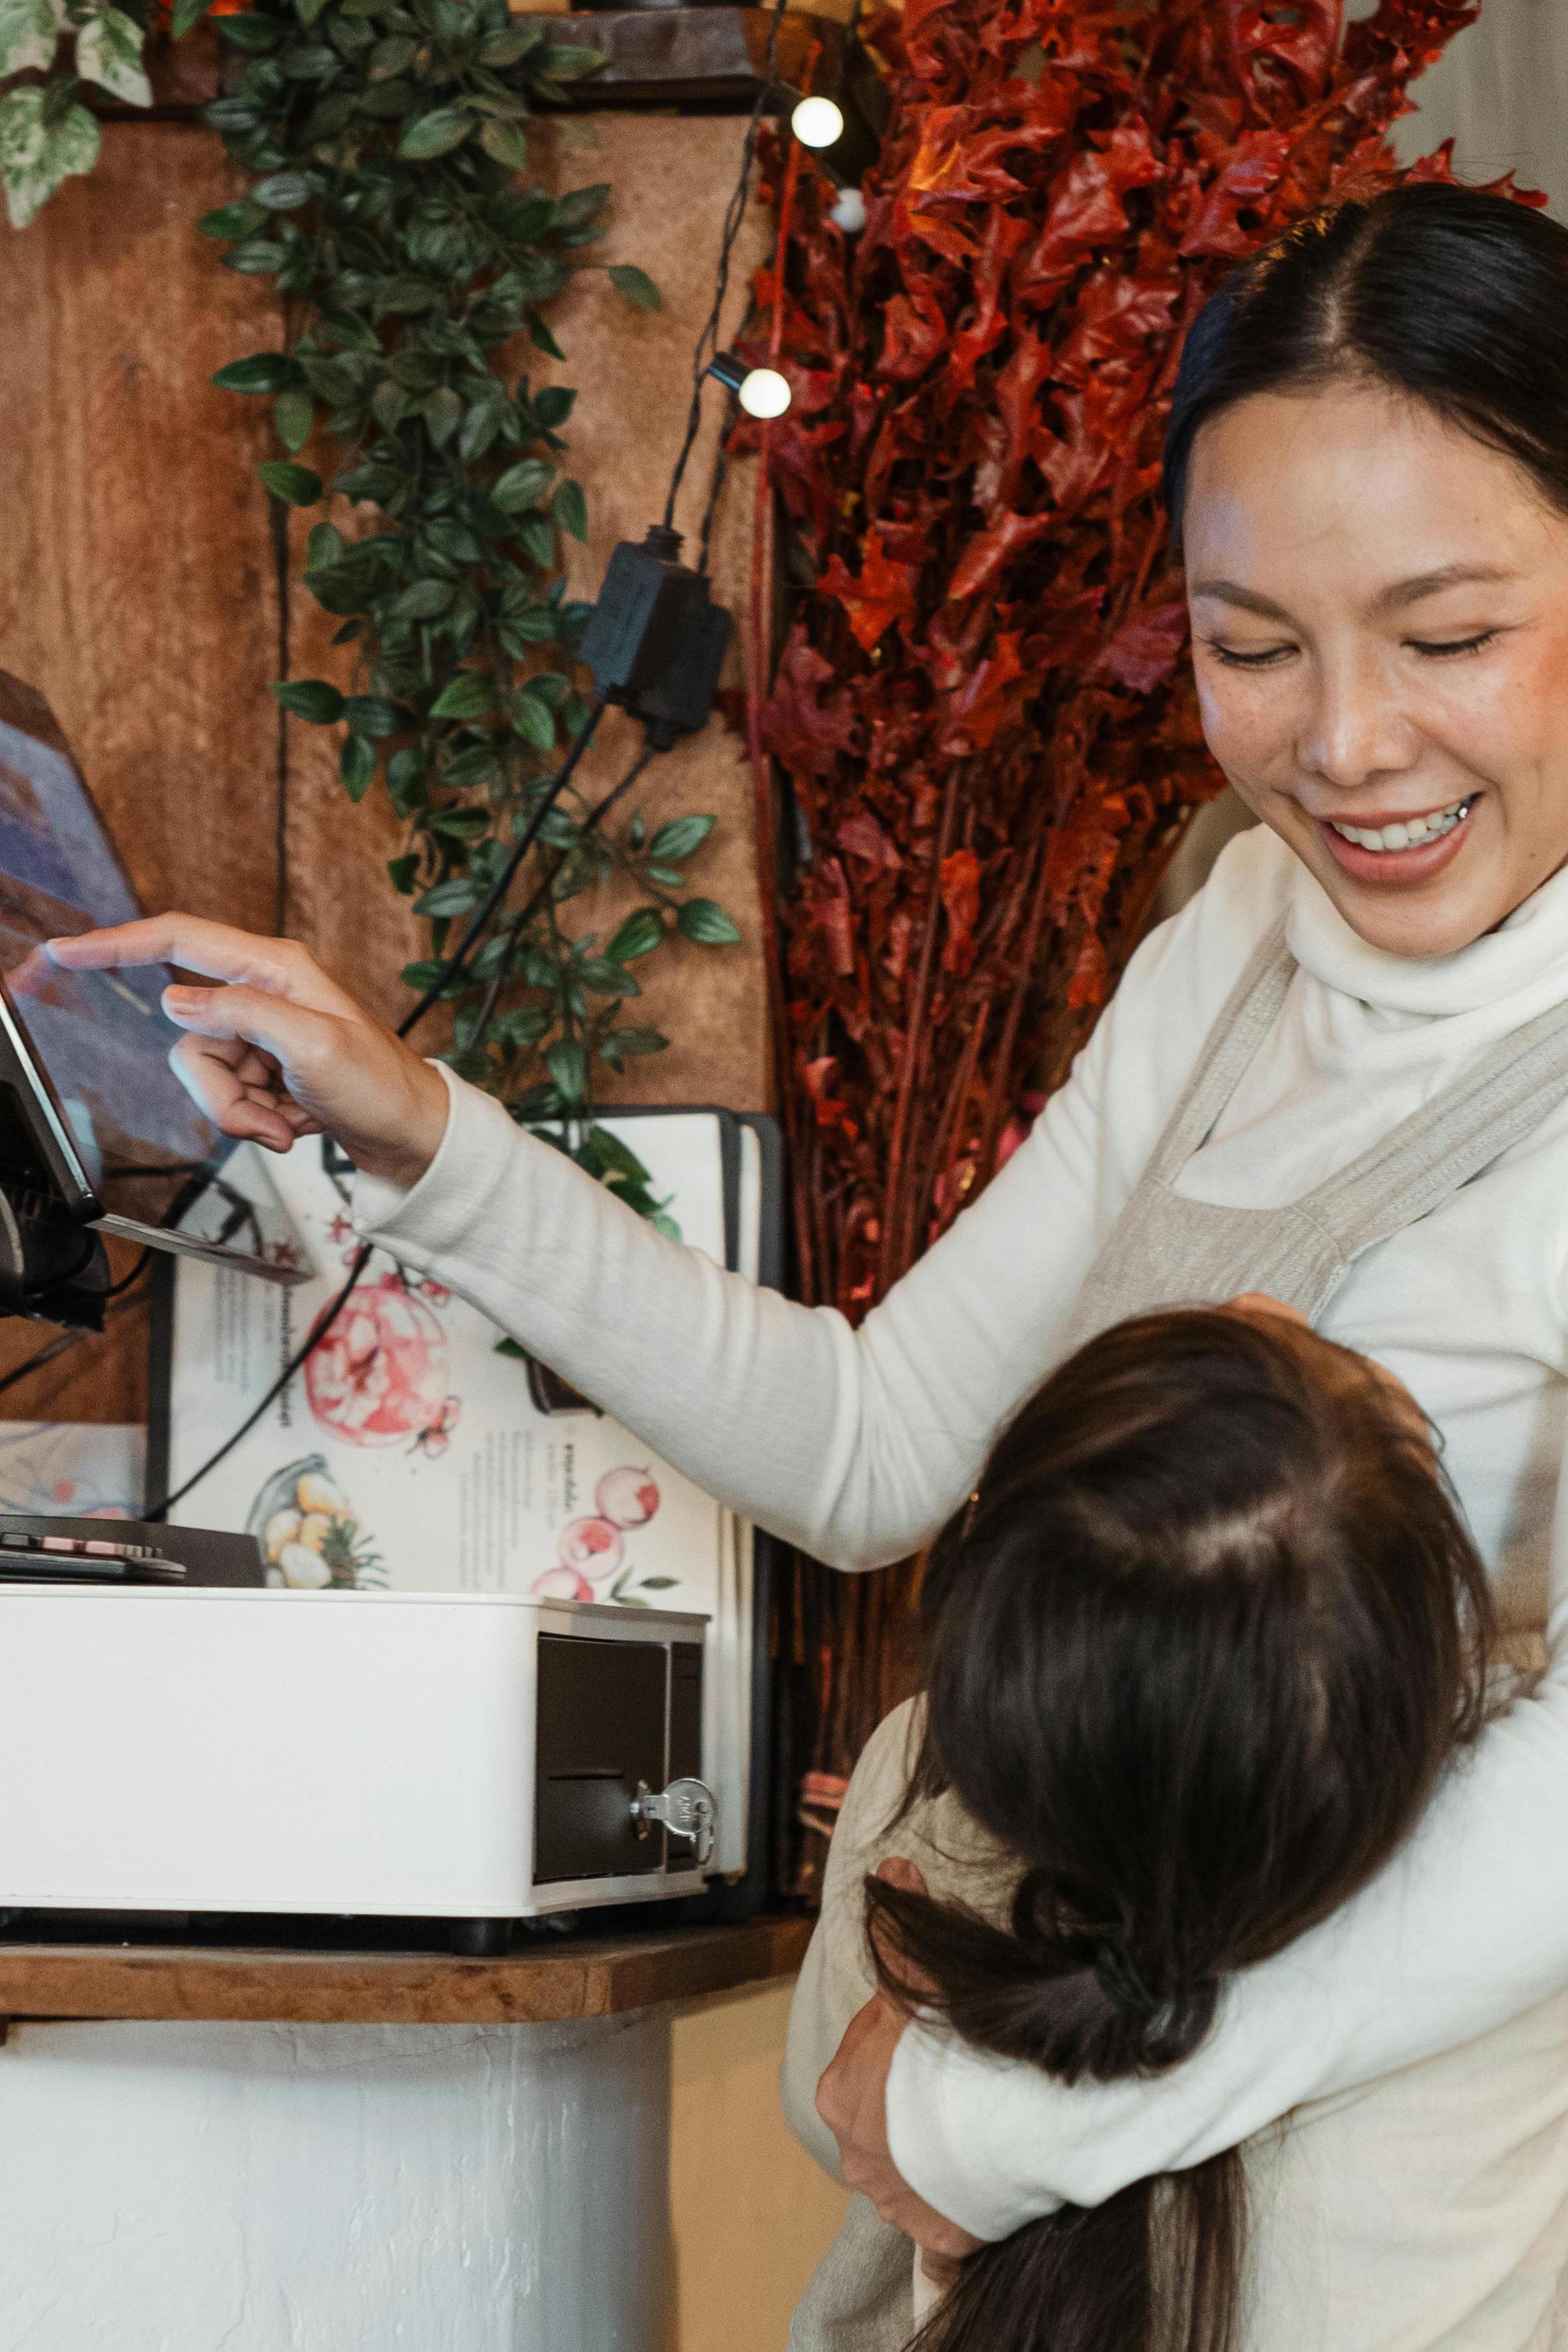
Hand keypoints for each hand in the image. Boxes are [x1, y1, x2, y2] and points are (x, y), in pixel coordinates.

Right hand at [47, 916, 449, 1188]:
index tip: (67, 950)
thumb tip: (176, 1001)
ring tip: (287, 1123)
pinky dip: (255, 1121)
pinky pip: (226, 1097)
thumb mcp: (313, 1045)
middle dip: (218, 1089)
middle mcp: (264, 993)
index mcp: (275, 968)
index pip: (179, 940)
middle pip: (187, 1033)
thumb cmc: (382, 1086)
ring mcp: (262, 1035)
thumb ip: (242, 1014)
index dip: (118, 943)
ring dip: (240, 1112)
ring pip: (203, 1073)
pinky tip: (293, 1125)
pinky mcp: (265, 1071)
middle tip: (266, 1114)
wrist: (413, 1138)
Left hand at [815, 1858, 983, 2266]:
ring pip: (913, 2168)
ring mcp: (897, 2203)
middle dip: (918, 2095)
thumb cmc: (956, 2049)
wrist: (1005, 2127)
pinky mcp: (940, 2237)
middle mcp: (856, 2156)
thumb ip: (901, 1932)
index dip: (907, 2033)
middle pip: (888, 2111)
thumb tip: (889, 1868)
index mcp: (841, 2093)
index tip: (941, 2028)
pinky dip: (955, 2215)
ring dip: (938, 2150)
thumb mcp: (922, 1977)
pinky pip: (942, 2231)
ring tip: (983, 2125)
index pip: (870, 2052)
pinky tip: (978, 2197)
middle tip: (967, 2073)